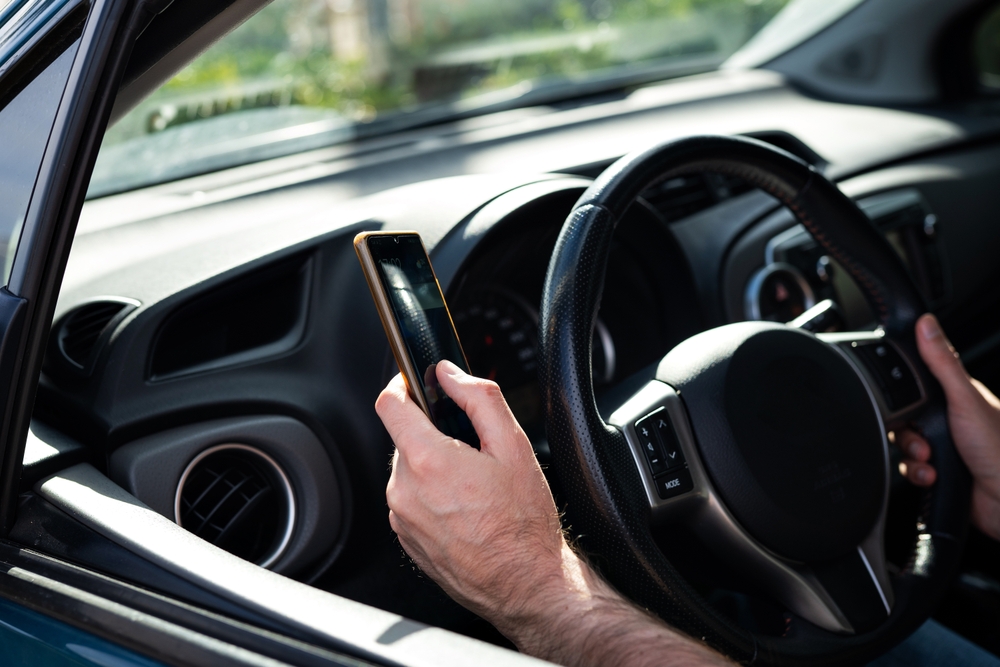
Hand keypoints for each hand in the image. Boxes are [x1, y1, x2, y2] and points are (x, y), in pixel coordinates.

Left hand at [376, 362, 732, 665]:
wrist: (525, 583)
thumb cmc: (523, 523)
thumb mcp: (513, 446)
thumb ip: (478, 399)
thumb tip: (449, 375)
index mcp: (428, 462)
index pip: (389, 405)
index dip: (401, 386)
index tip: (413, 383)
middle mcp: (405, 491)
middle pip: (404, 440)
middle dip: (433, 436)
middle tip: (471, 450)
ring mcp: (402, 518)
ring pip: (408, 471)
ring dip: (433, 468)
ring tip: (473, 486)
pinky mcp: (406, 538)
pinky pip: (410, 501)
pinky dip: (431, 496)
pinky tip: (465, 508)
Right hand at [897, 314, 999, 539]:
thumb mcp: (966, 399)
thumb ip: (942, 362)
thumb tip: (927, 324)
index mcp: (955, 398)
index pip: (913, 388)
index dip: (901, 397)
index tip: (903, 406)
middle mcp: (948, 422)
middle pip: (903, 420)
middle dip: (907, 434)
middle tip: (923, 439)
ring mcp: (944, 448)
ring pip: (904, 447)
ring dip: (913, 457)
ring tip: (931, 462)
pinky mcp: (938, 473)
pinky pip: (911, 470)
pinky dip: (918, 475)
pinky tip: (933, 476)